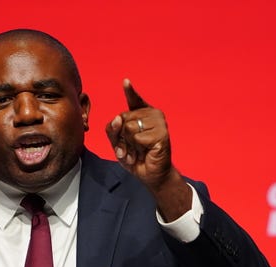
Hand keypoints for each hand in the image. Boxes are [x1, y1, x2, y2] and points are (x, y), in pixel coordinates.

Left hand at [105, 80, 190, 220]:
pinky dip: (137, 148)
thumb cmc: (136, 158)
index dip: (130, 92)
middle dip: (122, 138)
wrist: (151, 175)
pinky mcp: (162, 133)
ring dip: (129, 144)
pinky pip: (138, 137)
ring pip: (129, 127)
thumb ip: (113, 129)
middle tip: (133, 148)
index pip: (134, 101)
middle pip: (122, 118)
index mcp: (143, 115)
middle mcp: (152, 114)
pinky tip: (145, 153)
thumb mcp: (118, 143)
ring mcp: (159, 122)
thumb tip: (118, 118)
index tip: (125, 82)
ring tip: (139, 151)